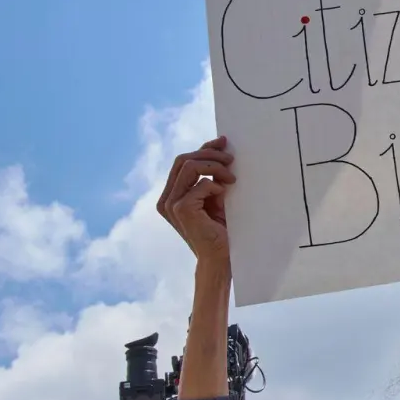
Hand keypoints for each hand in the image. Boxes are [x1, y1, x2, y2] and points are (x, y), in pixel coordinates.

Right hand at [157, 137, 235, 268]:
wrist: (221, 257)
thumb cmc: (222, 229)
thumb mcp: (216, 196)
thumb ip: (212, 176)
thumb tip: (220, 147)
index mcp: (172, 194)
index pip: (183, 161)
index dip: (203, 148)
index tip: (223, 142)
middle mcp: (167, 199)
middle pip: (183, 159)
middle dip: (210, 154)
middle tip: (232, 160)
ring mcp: (172, 204)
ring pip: (190, 166)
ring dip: (215, 167)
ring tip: (232, 178)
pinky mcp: (182, 209)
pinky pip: (202, 184)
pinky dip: (216, 186)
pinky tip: (225, 195)